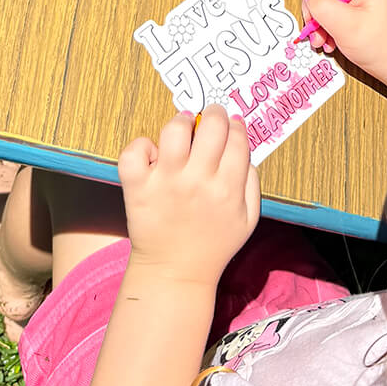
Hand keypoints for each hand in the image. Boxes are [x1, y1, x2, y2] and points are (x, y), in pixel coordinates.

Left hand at [118, 109, 259, 285]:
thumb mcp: (249, 219)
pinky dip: (142, 146)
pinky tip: (153, 154)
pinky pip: (135, 150)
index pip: (237, 138)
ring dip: (181, 122)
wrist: (175, 271)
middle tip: (210, 116)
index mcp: (228, 188)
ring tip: (183, 127)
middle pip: (211, 126)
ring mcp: (165, 182)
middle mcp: (198, 181)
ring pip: (174, 130)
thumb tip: (243, 151)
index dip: (236, 125)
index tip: (232, 125)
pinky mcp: (138, 187)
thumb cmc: (214, 244)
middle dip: (213, 114)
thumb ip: (251, 184)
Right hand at [301, 0, 386, 103]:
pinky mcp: (350, 3)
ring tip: (324, 36)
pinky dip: (322, 21)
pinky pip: (325, 3)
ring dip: (316, 14)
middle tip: (319, 22)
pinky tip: (328, 37)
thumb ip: (322, 5)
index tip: (333, 5)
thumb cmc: (383, 46)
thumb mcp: (347, 26)